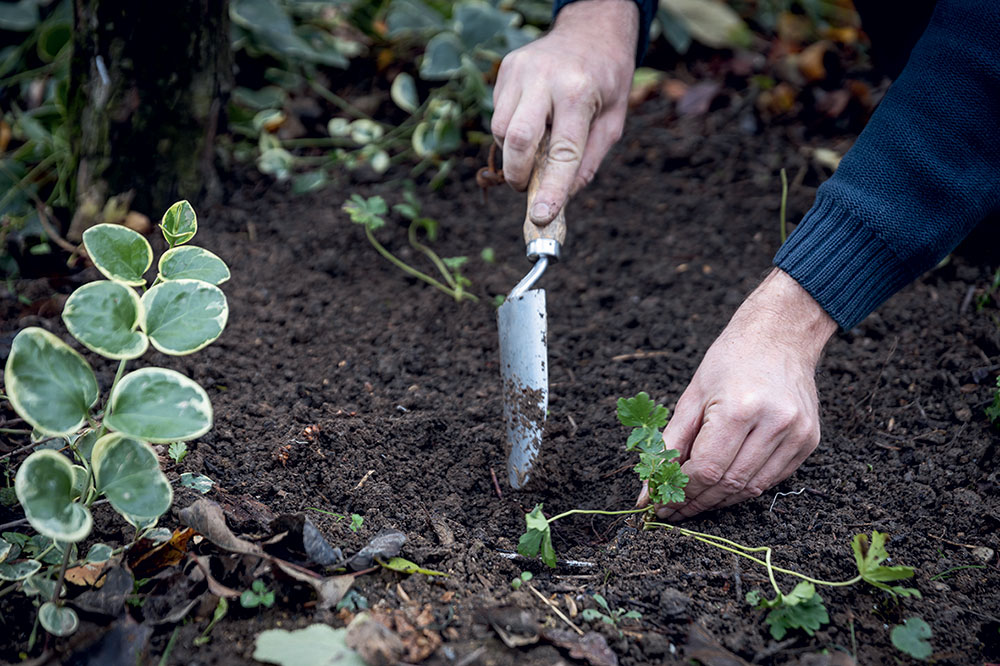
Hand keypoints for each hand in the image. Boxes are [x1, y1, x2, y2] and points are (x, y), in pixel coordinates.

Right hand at [491, 0, 637, 223]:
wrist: (591, 28)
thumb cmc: (606, 78)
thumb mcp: (613, 119)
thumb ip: (589, 160)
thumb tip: (565, 197)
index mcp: (579, 92)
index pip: (563, 151)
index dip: (552, 188)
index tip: (541, 216)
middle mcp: (546, 79)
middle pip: (517, 139)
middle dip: (518, 174)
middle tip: (526, 187)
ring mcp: (521, 71)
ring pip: (500, 130)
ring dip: (514, 152)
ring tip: (537, 144)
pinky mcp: (506, 69)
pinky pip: (499, 113)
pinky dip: (510, 130)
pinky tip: (533, 119)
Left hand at [655, 269, 837, 520]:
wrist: (781, 334)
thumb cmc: (730, 360)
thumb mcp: (692, 396)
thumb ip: (669, 444)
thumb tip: (647, 491)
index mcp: (739, 409)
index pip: (706, 470)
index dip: (681, 492)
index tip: (661, 505)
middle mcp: (773, 423)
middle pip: (730, 484)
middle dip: (697, 502)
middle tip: (674, 509)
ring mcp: (797, 434)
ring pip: (753, 488)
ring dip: (721, 501)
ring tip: (695, 501)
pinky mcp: (810, 440)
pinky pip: (773, 479)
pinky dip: (746, 487)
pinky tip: (725, 485)